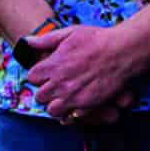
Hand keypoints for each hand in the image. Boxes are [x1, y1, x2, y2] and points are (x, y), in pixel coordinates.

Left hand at [26, 25, 140, 121]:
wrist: (123, 51)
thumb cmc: (97, 39)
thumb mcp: (70, 33)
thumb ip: (46, 40)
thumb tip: (27, 42)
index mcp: (53, 65)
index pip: (32, 78)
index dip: (39, 75)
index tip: (47, 73)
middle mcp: (60, 84)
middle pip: (39, 97)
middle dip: (45, 91)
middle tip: (56, 85)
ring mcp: (72, 97)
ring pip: (52, 110)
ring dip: (55, 104)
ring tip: (64, 97)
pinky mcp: (86, 106)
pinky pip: (69, 117)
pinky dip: (70, 112)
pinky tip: (76, 102)